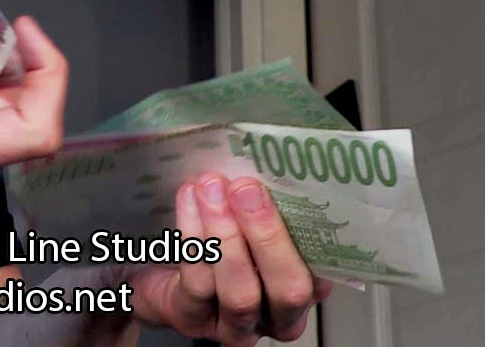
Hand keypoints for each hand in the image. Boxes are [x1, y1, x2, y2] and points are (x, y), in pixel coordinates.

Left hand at [126, 171, 332, 344]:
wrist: (162, 270)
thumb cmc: (220, 240)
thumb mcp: (251, 221)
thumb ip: (267, 203)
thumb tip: (271, 159)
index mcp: (303, 290)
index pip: (322, 271)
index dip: (313, 236)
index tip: (297, 189)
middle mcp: (276, 316)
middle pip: (286, 289)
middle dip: (267, 235)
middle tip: (246, 190)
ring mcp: (235, 325)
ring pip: (240, 291)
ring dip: (225, 234)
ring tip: (212, 189)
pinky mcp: (194, 319)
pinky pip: (197, 282)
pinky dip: (193, 235)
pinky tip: (189, 201)